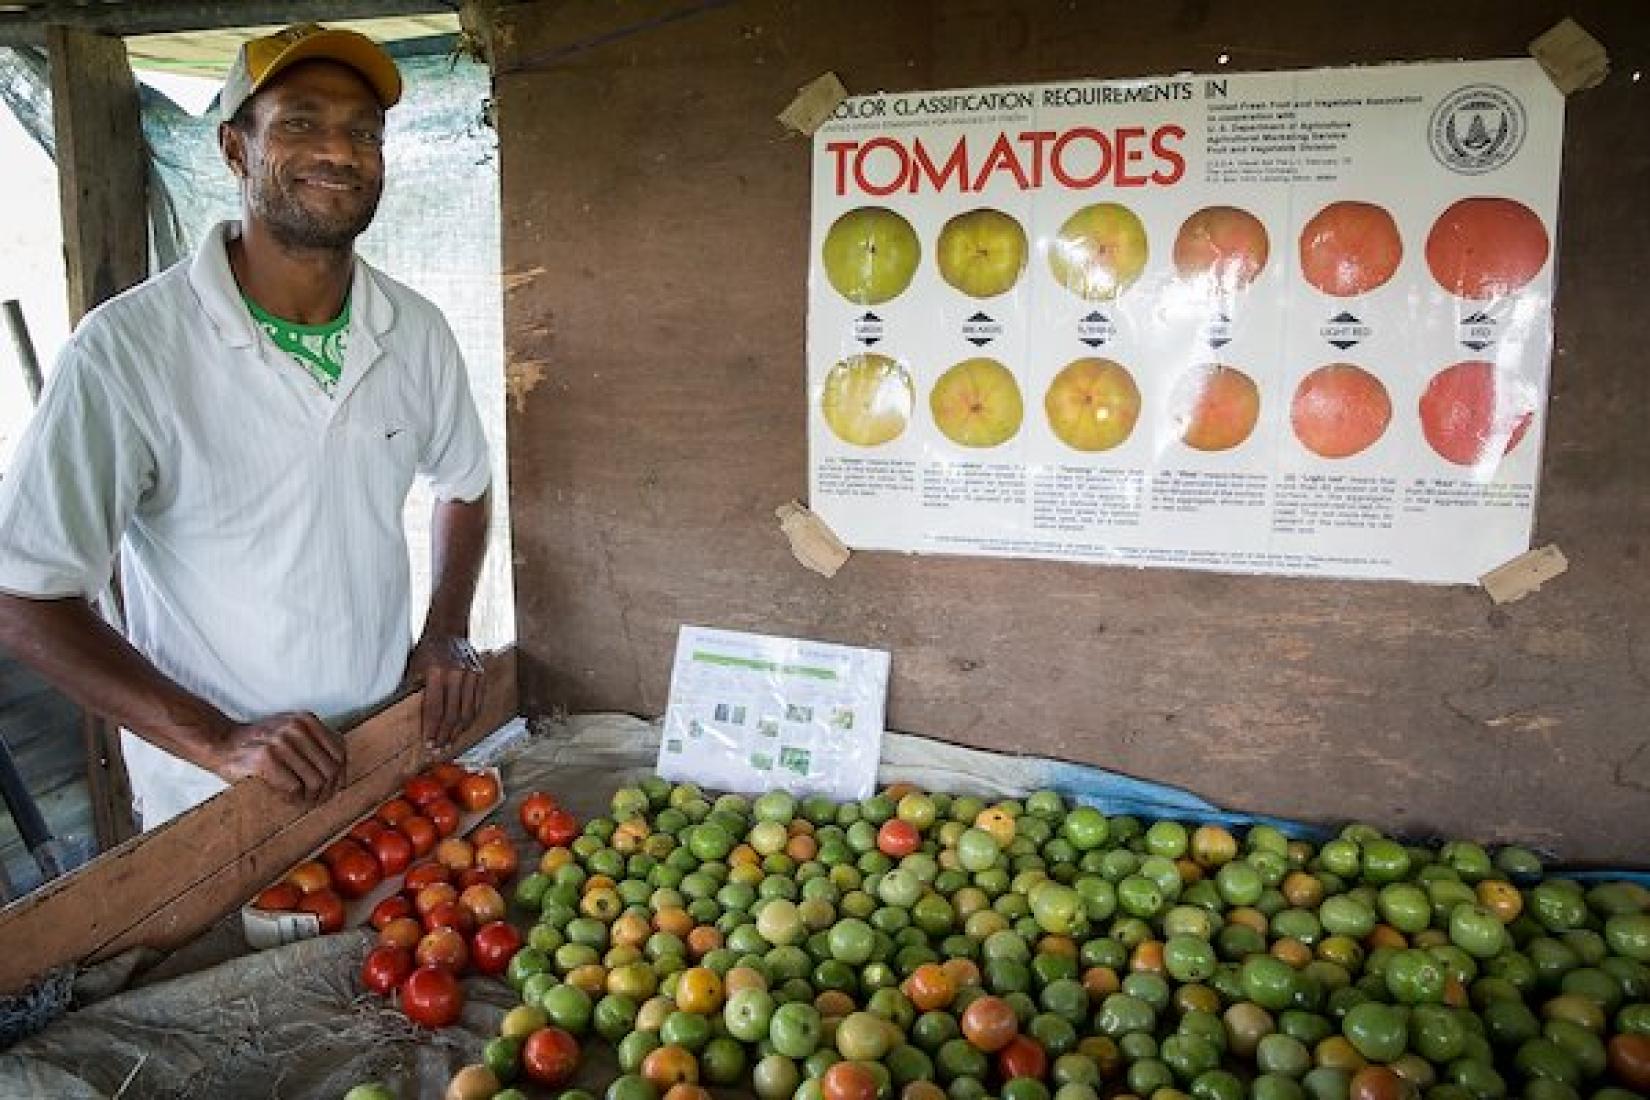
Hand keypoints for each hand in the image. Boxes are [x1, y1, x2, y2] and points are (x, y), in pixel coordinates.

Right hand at [213, 712, 345, 802]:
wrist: (219, 744)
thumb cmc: (256, 744)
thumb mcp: (289, 732)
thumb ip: (314, 742)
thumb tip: (340, 769)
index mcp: (306, 721)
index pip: (340, 751)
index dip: (341, 774)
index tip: (334, 788)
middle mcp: (297, 728)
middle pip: (331, 769)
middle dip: (327, 791)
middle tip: (317, 801)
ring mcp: (281, 743)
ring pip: (316, 781)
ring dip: (311, 798)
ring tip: (302, 802)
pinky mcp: (266, 760)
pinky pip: (294, 788)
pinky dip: (294, 800)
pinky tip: (287, 800)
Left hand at [405, 634, 483, 750]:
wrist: (448, 632)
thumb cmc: (427, 651)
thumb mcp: (414, 669)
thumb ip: (414, 692)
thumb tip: (408, 719)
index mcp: (438, 672)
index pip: (435, 710)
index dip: (432, 730)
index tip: (428, 744)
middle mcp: (458, 674)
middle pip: (453, 715)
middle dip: (445, 736)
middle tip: (439, 750)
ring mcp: (472, 675)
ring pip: (468, 713)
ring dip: (458, 732)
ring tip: (450, 744)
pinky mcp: (481, 676)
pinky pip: (478, 704)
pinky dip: (471, 720)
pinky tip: (462, 729)